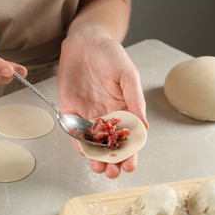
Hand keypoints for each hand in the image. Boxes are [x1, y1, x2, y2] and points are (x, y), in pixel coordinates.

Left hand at [57, 29, 148, 178]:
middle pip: (109, 144)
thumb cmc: (110, 55)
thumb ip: (134, 99)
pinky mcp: (70, 109)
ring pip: (92, 141)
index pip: (128, 137)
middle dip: (112, 160)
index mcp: (122, 109)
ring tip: (99, 167)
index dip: (130, 153)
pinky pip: (73, 129)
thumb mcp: (128, 75)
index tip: (130, 165)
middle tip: (112, 172)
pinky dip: (77, 141)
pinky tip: (82, 151)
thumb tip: (144, 126)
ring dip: (95, 156)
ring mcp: (87, 113)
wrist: (86, 42)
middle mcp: (105, 115)